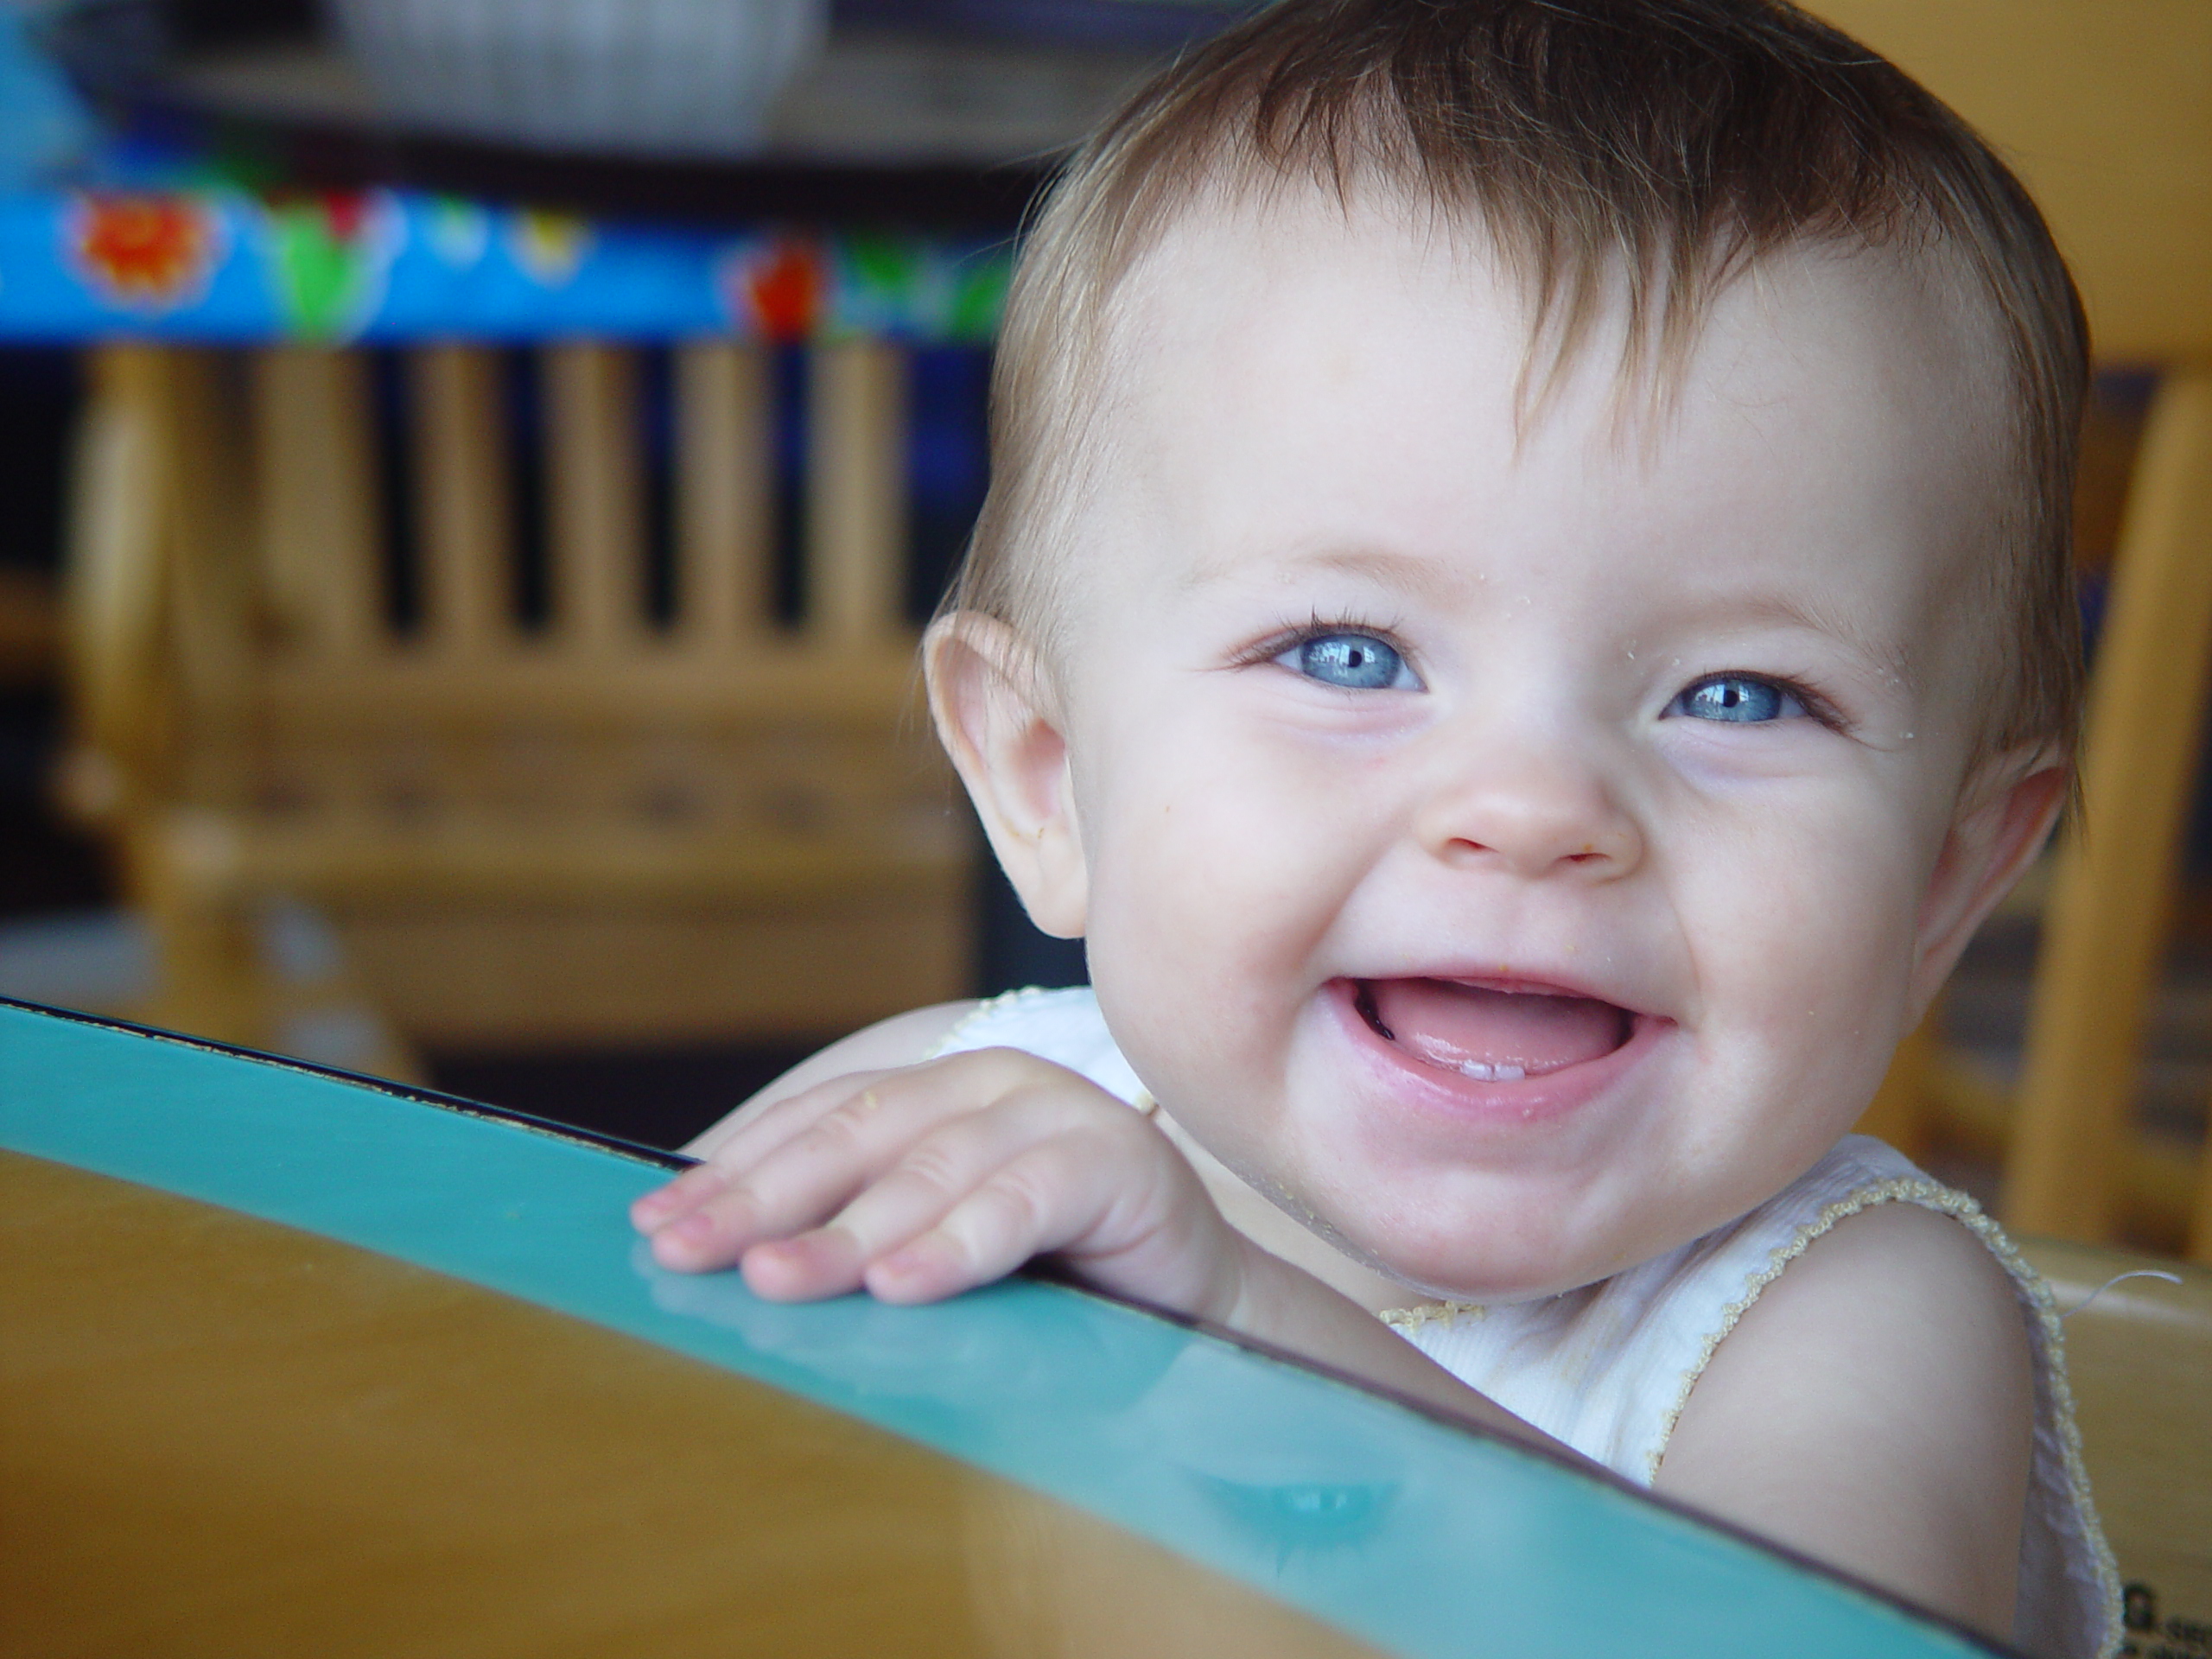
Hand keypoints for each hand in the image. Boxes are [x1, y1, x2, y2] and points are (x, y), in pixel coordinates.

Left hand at [629, 1048, 1253, 1318]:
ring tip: (777, 1281)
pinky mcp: (1115, 1160)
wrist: (1199, 1307)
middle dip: (761, 1196)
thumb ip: (860, 1235)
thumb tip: (730, 1264)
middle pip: (856, 1133)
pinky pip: (1023, 1201)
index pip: (815, 1122)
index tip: (653, 1225)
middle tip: (686, 1250)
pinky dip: (958, 1244)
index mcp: (936, 1093)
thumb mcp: (937, 1250)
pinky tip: (904, 1284)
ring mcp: (1054, 1112)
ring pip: (930, 1168)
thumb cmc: (1058, 1279)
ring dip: (847, 1231)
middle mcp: (988, 1083)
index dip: (733, 1169)